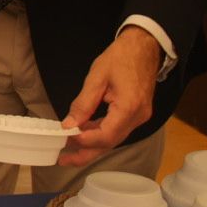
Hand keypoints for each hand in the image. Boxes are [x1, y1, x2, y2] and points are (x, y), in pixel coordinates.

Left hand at [60, 26, 161, 165]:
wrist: (144, 46)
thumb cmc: (121, 57)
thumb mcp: (96, 77)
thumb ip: (83, 104)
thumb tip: (69, 125)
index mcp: (130, 107)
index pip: (106, 135)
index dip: (85, 140)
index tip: (66, 138)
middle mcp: (138, 116)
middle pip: (111, 142)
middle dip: (86, 152)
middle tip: (63, 160)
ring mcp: (140, 116)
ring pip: (114, 138)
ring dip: (92, 145)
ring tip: (68, 150)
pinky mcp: (137, 114)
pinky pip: (117, 129)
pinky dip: (100, 133)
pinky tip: (83, 134)